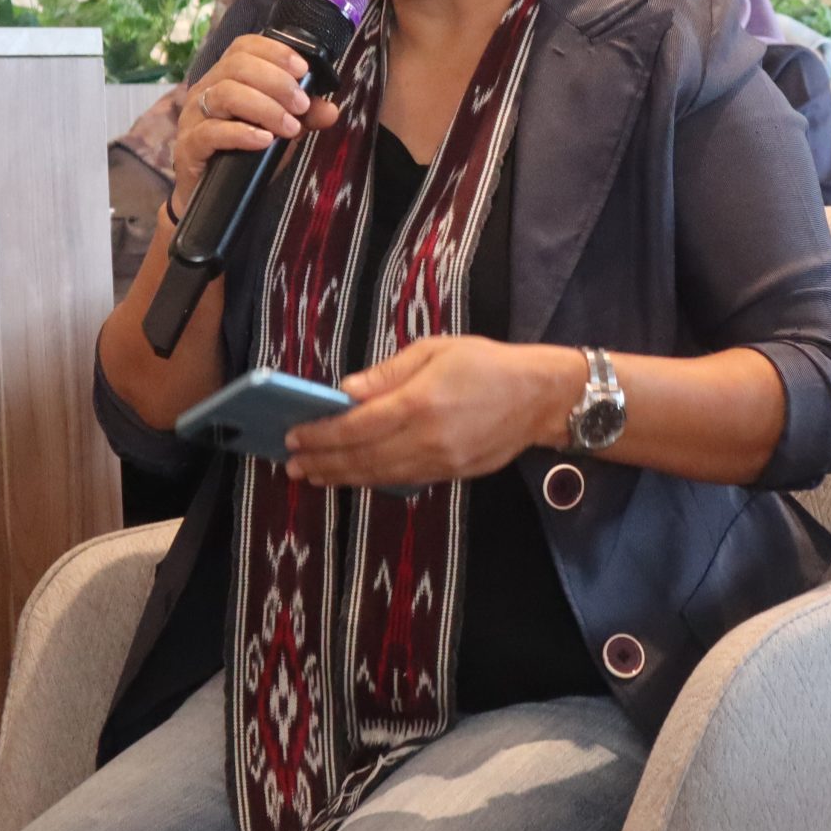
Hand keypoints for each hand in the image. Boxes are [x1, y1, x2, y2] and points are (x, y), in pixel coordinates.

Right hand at [170, 35, 341, 219]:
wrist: (216, 195)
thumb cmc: (245, 154)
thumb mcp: (281, 132)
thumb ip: (304, 118)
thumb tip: (330, 110)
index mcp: (225, 77)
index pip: (244, 47)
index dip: (274, 51)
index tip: (303, 69)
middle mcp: (206, 89)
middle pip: (236, 66)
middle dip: (276, 82)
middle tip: (301, 105)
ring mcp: (194, 116)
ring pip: (225, 95)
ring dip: (264, 108)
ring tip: (290, 127)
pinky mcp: (189, 144)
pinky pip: (212, 132)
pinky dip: (242, 133)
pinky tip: (264, 140)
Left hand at [284, 337, 572, 489]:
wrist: (539, 397)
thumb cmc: (486, 363)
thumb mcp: (435, 350)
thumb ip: (387, 373)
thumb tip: (345, 392)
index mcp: (419, 403)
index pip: (356, 427)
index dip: (320, 435)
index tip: (293, 436)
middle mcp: (426, 439)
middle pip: (361, 458)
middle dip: (322, 462)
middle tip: (291, 465)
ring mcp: (439, 462)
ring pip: (379, 476)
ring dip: (342, 477)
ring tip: (313, 476)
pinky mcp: (451, 475)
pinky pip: (402, 480)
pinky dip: (372, 480)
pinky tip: (354, 476)